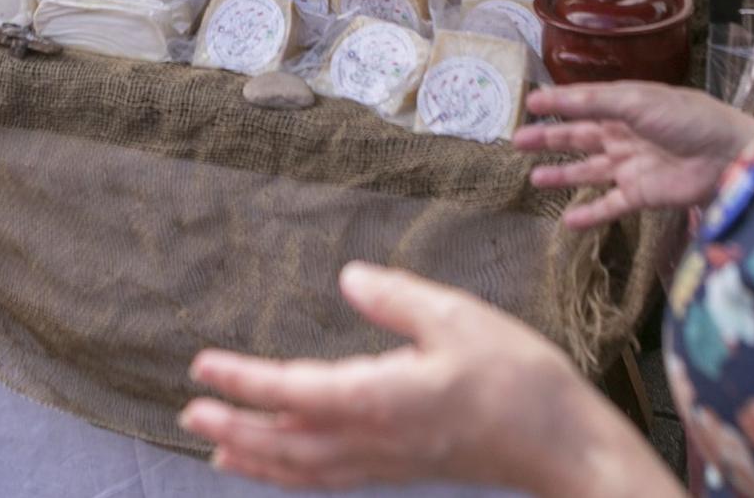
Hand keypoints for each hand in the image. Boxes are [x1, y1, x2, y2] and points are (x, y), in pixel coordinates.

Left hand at [180, 262, 668, 494]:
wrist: (565, 447)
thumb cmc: (518, 379)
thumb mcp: (460, 318)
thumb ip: (398, 298)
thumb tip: (347, 277)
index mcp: (381, 399)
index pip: (294, 392)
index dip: (244, 382)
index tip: (201, 367)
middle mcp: (375, 439)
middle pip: (287, 442)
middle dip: (235, 427)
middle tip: (188, 411)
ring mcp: (387, 461)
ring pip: (304, 468)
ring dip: (255, 456)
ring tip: (212, 445)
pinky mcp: (402, 467)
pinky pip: (330, 477)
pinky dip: (291, 474)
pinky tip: (277, 466)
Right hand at [517, 81, 753, 229]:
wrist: (728, 156)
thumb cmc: (689, 119)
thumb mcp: (638, 101)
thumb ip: (595, 102)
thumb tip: (555, 98)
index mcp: (625, 107)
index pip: (583, 104)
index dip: (556, 104)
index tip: (529, 103)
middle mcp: (625, 135)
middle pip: (579, 137)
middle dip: (549, 139)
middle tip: (518, 141)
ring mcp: (632, 166)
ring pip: (589, 171)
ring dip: (562, 174)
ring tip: (534, 180)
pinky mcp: (643, 195)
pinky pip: (610, 206)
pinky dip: (589, 214)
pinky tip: (567, 221)